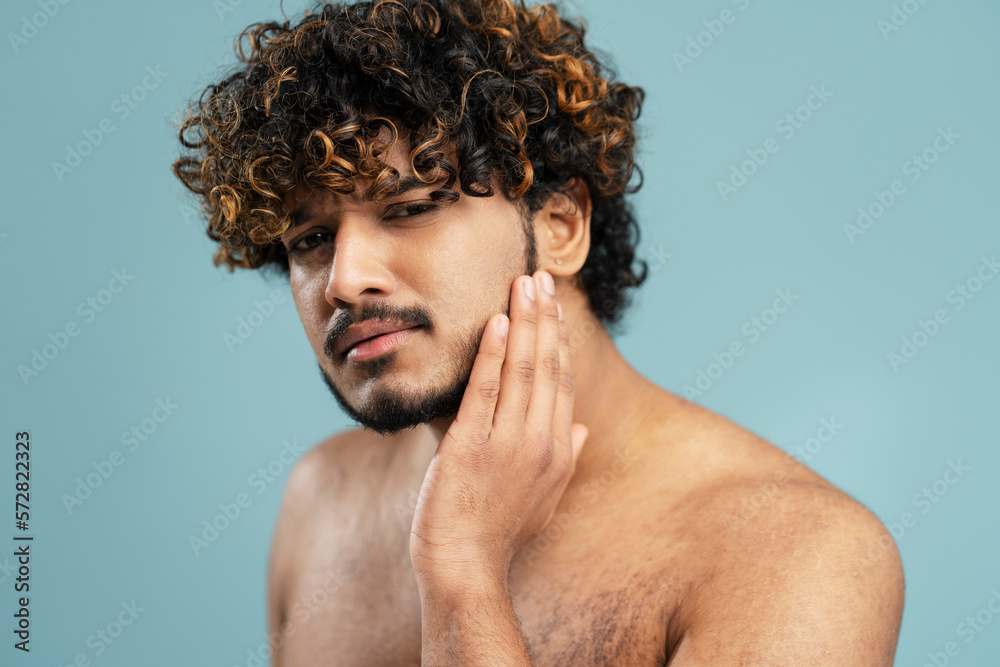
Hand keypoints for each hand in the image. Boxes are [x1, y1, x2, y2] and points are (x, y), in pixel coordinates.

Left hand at [409, 270, 588, 590]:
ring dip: (525, 323)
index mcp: (559, 452)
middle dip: (545, 318)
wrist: (465, 567)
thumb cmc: (498, 533)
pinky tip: (496, 322)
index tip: (554, 307)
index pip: (562, 383)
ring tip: (525, 285)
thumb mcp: (545, 498)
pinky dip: (492, 353)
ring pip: (522, 370)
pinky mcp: (471, 446)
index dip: (559, 340)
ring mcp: (508, 444)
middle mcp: (541, 443)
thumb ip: (565, 458)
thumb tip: (582, 428)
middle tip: (541, 277)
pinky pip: (485, 390)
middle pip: (548, 367)